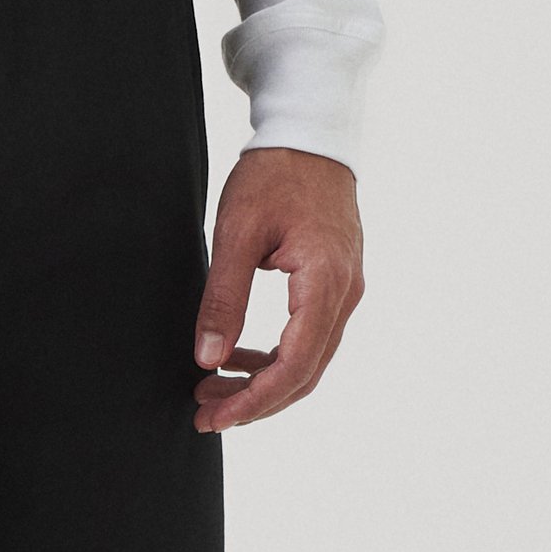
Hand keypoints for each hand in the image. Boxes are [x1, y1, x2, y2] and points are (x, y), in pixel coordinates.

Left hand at [192, 149, 364, 431]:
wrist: (310, 134)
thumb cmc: (275, 174)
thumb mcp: (237, 233)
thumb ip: (223, 298)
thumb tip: (208, 358)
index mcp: (325, 283)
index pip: (294, 366)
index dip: (253, 401)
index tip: (214, 418)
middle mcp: (345, 294)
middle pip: (304, 374)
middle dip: (254, 403)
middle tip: (205, 415)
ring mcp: (345, 290)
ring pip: (307, 361)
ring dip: (261, 384)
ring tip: (211, 390)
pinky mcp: (335, 285)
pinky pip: (308, 338)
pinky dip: (272, 359)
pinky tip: (235, 359)